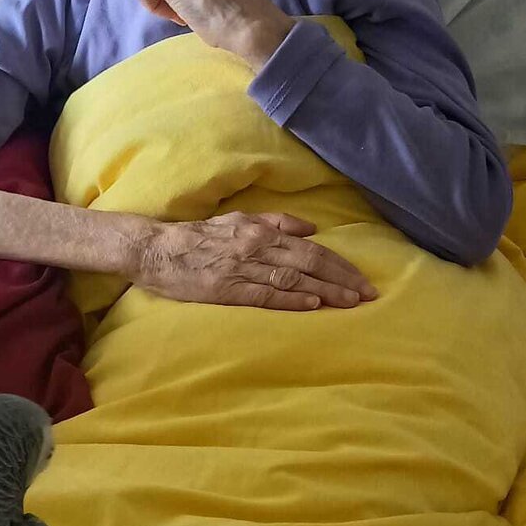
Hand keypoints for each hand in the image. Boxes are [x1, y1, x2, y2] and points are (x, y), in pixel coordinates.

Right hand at [132, 211, 375, 310]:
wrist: (156, 249)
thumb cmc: (198, 236)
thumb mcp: (238, 220)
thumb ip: (275, 223)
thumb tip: (311, 229)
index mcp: (262, 231)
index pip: (312, 248)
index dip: (340, 264)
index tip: (362, 279)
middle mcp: (257, 247)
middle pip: (310, 262)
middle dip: (342, 279)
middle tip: (368, 295)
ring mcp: (242, 268)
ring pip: (293, 278)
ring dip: (325, 290)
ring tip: (350, 302)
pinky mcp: (226, 288)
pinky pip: (264, 293)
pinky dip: (290, 298)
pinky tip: (311, 304)